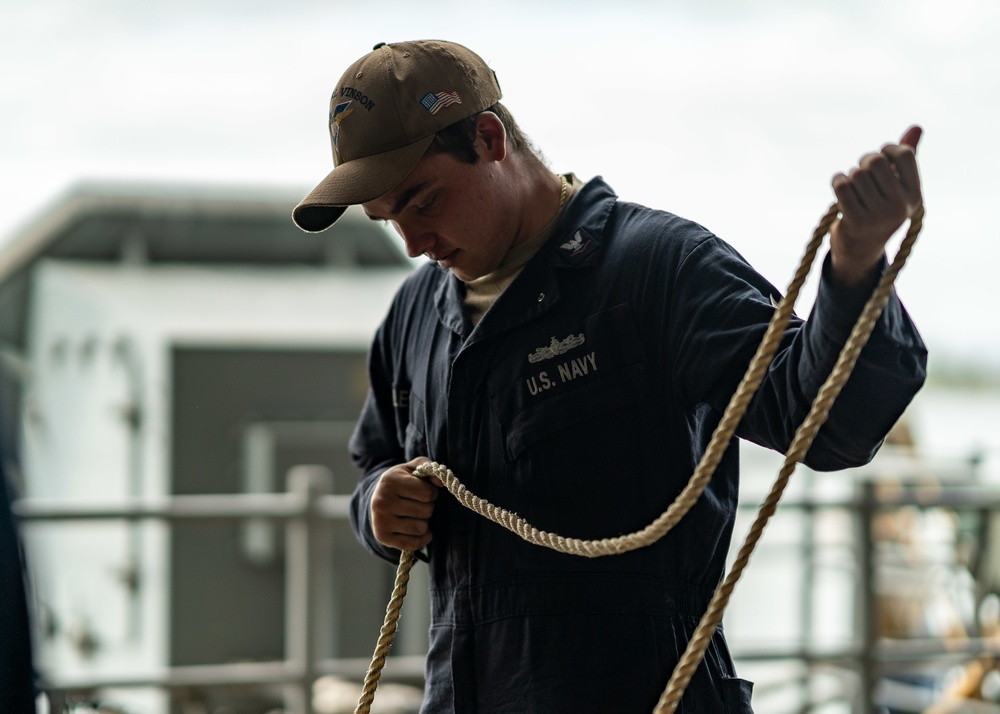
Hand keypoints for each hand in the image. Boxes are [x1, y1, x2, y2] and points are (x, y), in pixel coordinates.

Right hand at [370, 457, 442, 550]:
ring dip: (424, 522)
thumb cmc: (402, 481)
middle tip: (419, 504)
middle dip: (428, 507)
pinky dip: (421, 539)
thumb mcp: (413, 468)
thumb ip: (430, 469)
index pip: (427, 493)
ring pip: (421, 528)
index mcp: (390, 481)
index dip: (432, 493)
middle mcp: (382, 502)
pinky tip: (418, 531)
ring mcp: (381, 521)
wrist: (376, 498)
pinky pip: (413, 544)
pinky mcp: (383, 537)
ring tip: (416, 515)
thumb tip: (441, 482)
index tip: (426, 492)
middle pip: (426, 511)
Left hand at [829, 126, 922, 287]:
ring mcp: (877, 216)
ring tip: (852, 186)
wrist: (861, 246)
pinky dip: (837, 180)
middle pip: (876, 161)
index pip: (904, 154)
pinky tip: (839, 186)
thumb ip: (905, 157)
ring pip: (856, 174)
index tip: (881, 156)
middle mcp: (899, 207)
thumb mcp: (897, 185)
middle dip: (864, 161)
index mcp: (914, 195)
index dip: (888, 149)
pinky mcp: (855, 222)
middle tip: (861, 170)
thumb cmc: (880, 207)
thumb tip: (917, 126)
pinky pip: (841, 186)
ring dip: (849, 175)